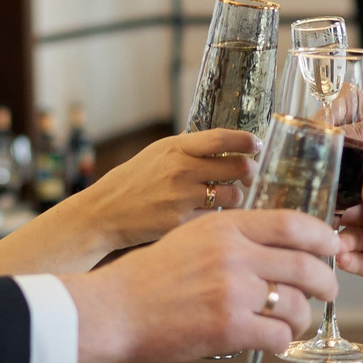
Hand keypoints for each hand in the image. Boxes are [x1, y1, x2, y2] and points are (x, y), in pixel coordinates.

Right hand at [65, 208, 338, 362]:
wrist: (114, 310)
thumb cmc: (149, 277)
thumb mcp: (191, 237)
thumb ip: (233, 237)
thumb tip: (277, 247)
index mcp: (225, 227)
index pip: (291, 223)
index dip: (321, 235)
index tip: (332, 245)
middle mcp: (233, 255)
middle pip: (304, 265)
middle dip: (326, 282)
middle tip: (328, 290)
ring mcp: (232, 292)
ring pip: (296, 305)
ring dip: (303, 318)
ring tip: (294, 324)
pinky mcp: (228, 328)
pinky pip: (277, 336)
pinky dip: (282, 342)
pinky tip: (273, 342)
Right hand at [72, 128, 257, 246]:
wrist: (105, 212)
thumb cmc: (132, 181)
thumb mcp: (157, 153)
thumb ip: (188, 147)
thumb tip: (221, 140)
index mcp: (176, 148)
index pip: (222, 139)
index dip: (246, 141)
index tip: (257, 144)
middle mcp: (181, 170)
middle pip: (238, 167)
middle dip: (250, 171)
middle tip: (249, 175)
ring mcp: (182, 197)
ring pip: (234, 196)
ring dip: (237, 197)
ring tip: (227, 198)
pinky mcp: (181, 223)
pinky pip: (216, 218)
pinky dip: (219, 217)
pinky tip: (210, 215)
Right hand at [338, 175, 362, 339]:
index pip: (361, 188)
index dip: (343, 192)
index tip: (327, 197)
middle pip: (349, 215)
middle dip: (337, 222)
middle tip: (328, 229)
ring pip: (349, 240)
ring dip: (341, 243)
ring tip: (340, 249)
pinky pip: (355, 262)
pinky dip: (348, 262)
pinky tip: (345, 261)